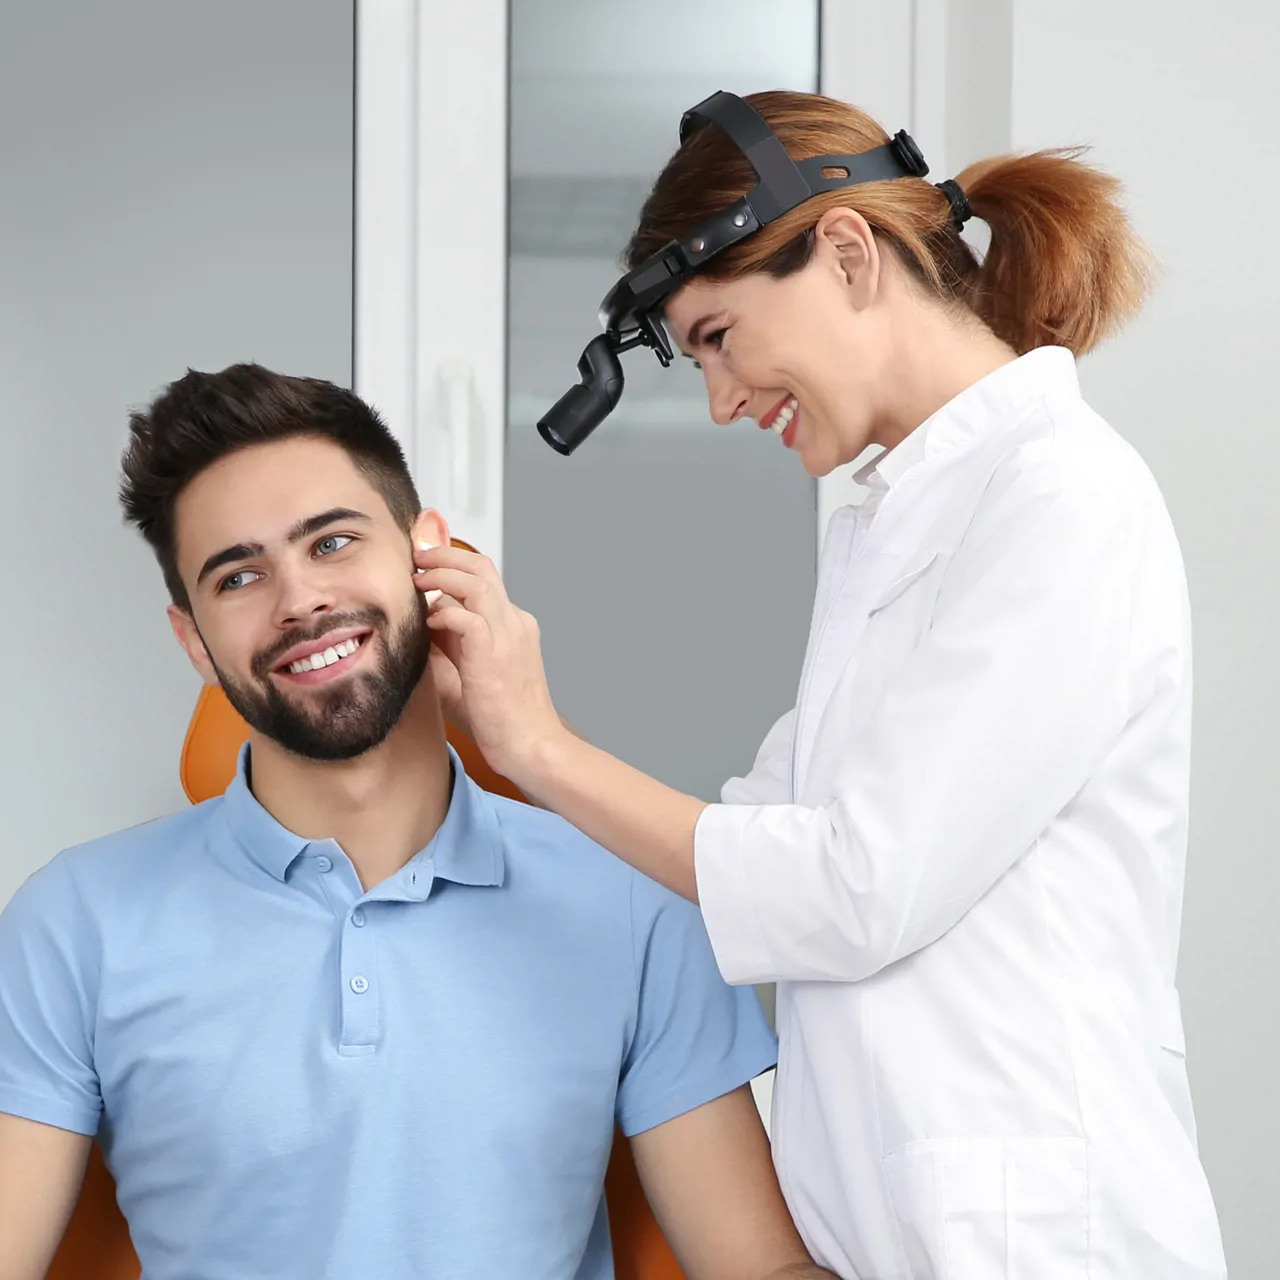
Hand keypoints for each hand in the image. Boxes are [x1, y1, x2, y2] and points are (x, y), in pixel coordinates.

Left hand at [412, 544, 564, 777]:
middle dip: (443, 554)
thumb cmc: (500, 720)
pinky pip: (466, 616)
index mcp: (512, 626)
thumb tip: (413, 633)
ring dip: (441, 574)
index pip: (482, 581)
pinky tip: (429, 625)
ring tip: (416, 578)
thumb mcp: (466, 677)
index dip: (450, 570)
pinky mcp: (495, 652)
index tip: (422, 571)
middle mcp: (514, 622)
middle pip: (481, 566)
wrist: (531, 747)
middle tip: (415, 557)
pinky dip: (443, 614)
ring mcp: (508, 634)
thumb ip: (444, 651)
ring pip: (475, 580)